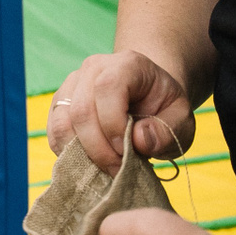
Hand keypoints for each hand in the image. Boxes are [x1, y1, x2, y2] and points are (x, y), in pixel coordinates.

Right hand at [49, 51, 194, 175]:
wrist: (147, 99)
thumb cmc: (164, 109)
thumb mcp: (181, 121)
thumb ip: (166, 132)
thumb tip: (138, 140)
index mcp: (127, 64)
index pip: (108, 87)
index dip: (114, 124)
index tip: (129, 152)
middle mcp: (94, 68)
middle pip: (81, 109)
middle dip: (99, 148)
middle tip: (118, 169)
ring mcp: (73, 84)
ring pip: (62, 121)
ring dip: (82, 153)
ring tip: (106, 167)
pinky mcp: (60, 104)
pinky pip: (54, 131)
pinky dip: (69, 153)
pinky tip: (91, 162)